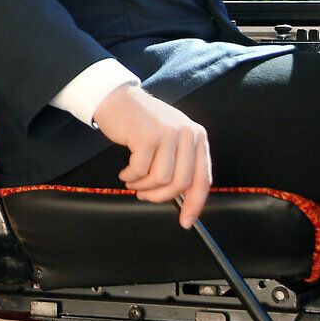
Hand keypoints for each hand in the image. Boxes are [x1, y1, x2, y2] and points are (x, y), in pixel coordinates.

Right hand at [92, 85, 211, 228]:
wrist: (116, 99)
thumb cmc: (141, 123)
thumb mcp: (170, 138)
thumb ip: (180, 163)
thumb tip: (183, 199)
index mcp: (197, 136)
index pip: (203, 178)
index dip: (195, 204)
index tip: (186, 221)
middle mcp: (187, 134)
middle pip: (181, 183)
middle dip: (160, 196)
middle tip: (145, 195)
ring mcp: (167, 134)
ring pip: (161, 179)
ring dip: (143, 186)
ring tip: (133, 181)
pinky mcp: (147, 137)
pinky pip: (141, 171)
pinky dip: (130, 177)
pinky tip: (125, 172)